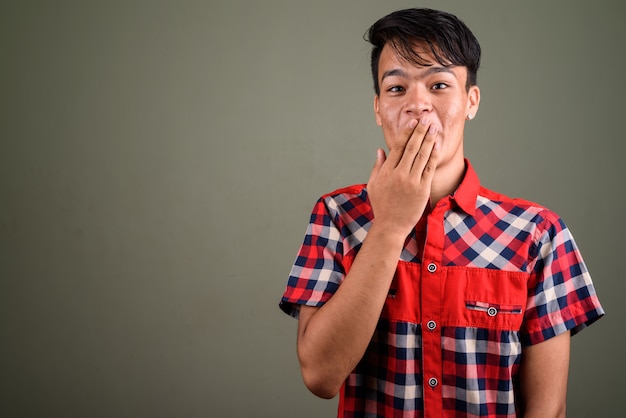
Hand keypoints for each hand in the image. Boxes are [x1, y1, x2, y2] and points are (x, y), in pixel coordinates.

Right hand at [366, 117, 439, 237]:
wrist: (390, 226)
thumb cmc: (381, 206)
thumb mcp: (373, 185)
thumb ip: (377, 166)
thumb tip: (380, 151)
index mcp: (386, 171)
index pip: (398, 147)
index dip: (407, 133)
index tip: (412, 123)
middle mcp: (399, 174)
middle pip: (412, 148)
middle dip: (420, 132)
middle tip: (426, 119)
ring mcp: (411, 181)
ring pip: (422, 155)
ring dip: (429, 140)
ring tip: (434, 128)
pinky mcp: (422, 189)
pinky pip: (430, 168)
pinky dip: (434, 155)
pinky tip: (437, 146)